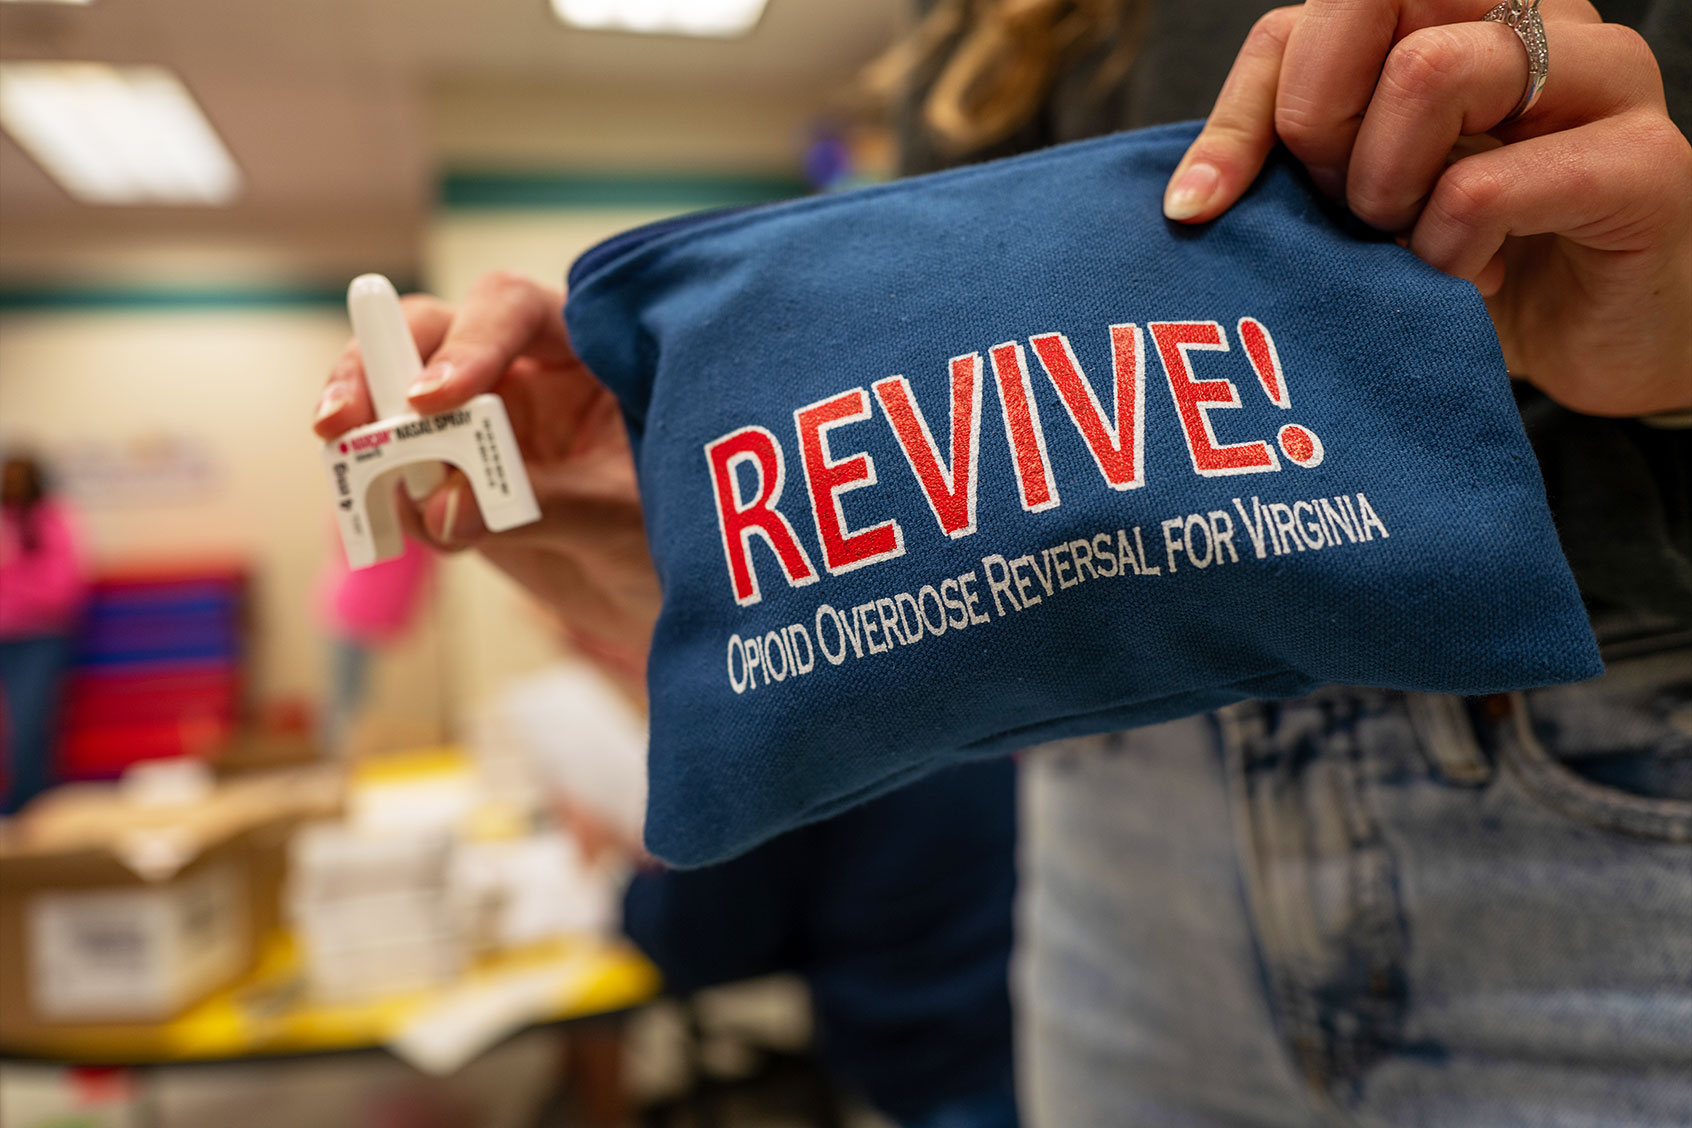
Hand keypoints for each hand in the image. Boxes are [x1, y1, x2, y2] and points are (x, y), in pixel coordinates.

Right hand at [313, 271, 658, 671]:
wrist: (665, 594)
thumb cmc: (675, 533)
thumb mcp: (624, 518)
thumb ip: (544, 506)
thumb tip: (443, 510)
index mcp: (583, 344)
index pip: (513, 308)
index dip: (469, 341)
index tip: (435, 400)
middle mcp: (522, 367)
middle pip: (431, 332)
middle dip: (377, 367)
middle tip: (340, 423)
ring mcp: (479, 419)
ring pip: (395, 396)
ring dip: (362, 434)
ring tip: (357, 485)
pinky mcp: (450, 476)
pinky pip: (395, 474)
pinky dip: (377, 498)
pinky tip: (398, 531)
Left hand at [1165, 0, 1691, 417]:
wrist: (1595, 341)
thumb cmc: (1464, 257)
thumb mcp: (1350, 202)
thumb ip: (1281, 166)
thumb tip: (1187, 204)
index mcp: (1453, 11)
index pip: (1303, 19)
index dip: (1247, 115)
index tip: (1209, 209)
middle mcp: (1531, 15)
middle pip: (1365, 4)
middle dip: (1320, 129)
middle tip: (1350, 214)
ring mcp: (1602, 75)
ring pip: (1429, 70)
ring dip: (1385, 188)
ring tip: (1408, 244)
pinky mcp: (1644, 164)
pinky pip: (1487, 185)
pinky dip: (1447, 250)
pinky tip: (1467, 281)